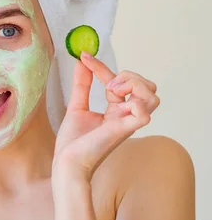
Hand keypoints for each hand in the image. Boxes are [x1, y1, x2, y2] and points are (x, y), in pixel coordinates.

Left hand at [53, 52, 159, 182]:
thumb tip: (81, 62)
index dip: (102, 67)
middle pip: (148, 87)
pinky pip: (144, 115)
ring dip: (134, 85)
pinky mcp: (123, 130)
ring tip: (111, 90)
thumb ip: (82, 84)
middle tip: (106, 84)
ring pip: (152, 97)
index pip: (121, 81)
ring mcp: (126, 123)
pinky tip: (116, 102)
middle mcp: (125, 115)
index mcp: (116, 110)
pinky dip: (135, 104)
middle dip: (129, 76)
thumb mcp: (77, 106)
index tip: (85, 57)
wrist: (66, 162)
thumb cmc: (73, 142)